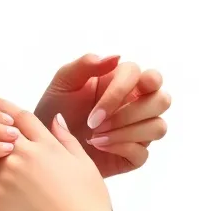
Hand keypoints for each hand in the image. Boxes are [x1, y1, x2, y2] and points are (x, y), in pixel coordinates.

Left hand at [34, 54, 170, 177]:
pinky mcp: (134, 154)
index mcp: (125, 81)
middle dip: (130, 113)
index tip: (94, 111)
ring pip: (158, 127)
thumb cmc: (56, 107)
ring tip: (95, 137)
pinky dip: (120, 149)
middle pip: (163, 100)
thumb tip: (116, 57)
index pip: (148, 77)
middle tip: (97, 124)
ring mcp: (139, 129)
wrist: (47, 141)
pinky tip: (98, 146)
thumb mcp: (64, 82)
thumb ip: (85, 65)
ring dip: (125, 132)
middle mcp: (138, 103)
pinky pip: (144, 153)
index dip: (123, 92)